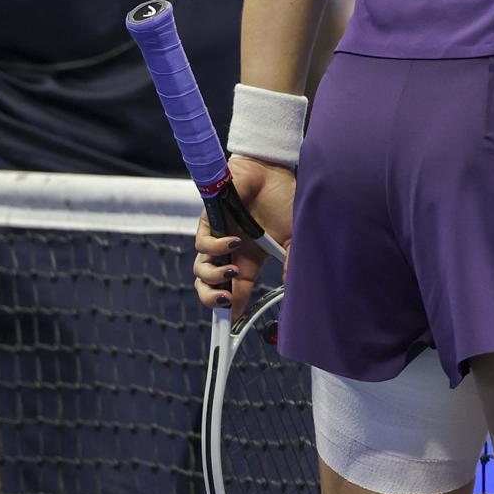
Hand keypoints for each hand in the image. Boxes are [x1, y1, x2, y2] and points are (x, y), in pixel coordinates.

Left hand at [191, 155, 295, 317]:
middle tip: (223, 300)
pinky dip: (216, 247)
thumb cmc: (283, 199)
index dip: (231, 309)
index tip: (233, 324)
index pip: (234, 292)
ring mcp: (219, 238)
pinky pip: (202, 244)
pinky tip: (234, 242)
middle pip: (209, 286)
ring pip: (200, 270)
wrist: (273, 170)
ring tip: (231, 271)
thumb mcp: (292, 237)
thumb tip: (292, 286)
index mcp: (249, 261)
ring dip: (214, 276)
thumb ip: (291, 261)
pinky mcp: (210, 222)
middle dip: (211, 299)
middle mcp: (231, 253)